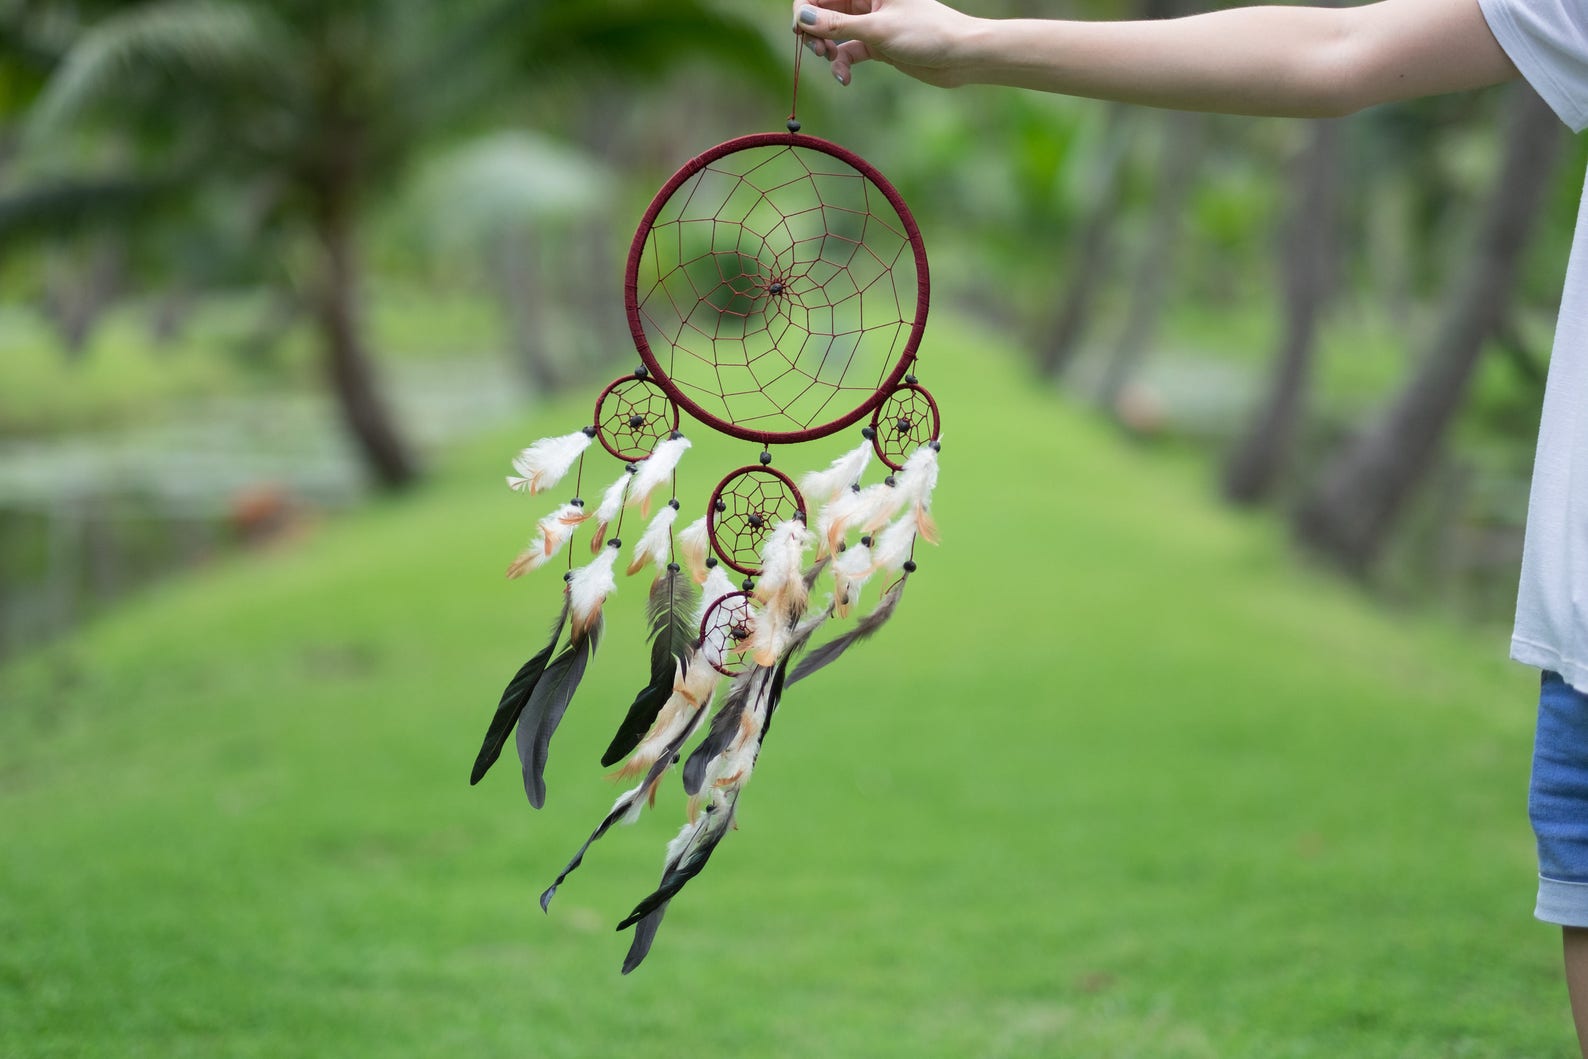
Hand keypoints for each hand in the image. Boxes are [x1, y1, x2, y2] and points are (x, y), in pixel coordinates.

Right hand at [792, 0, 975, 86]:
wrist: (961, 56)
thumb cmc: (927, 33)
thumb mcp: (878, 29)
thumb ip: (837, 25)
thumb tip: (803, 18)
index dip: (805, 8)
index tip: (801, 30)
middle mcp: (866, 0)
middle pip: (824, 10)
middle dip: (815, 31)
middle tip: (818, 50)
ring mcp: (871, 22)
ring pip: (834, 32)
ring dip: (826, 49)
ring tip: (831, 61)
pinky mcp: (877, 44)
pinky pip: (848, 52)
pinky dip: (842, 65)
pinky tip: (845, 78)